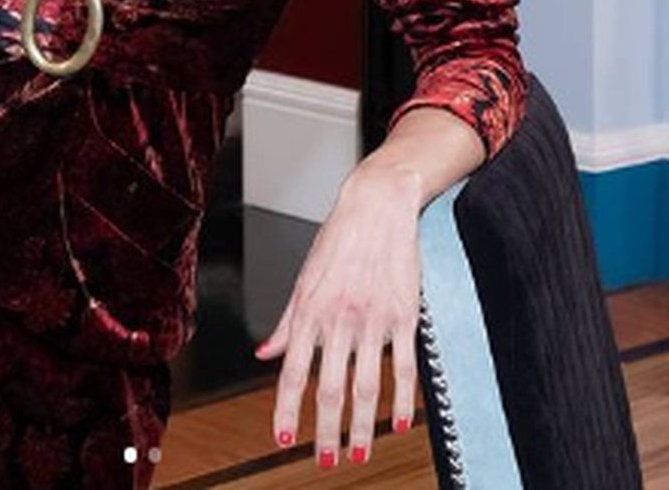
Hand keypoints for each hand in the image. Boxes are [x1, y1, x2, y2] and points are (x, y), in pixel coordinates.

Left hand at [253, 162, 421, 466]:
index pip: (293, 370)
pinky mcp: (403, 317)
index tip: (283, 438)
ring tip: (359, 453)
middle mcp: (337, 318)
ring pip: (365, 386)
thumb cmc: (337, 240)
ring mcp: (372, 319)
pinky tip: (397, 424)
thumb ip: (286, 321)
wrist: (376, 207)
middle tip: (326, 462)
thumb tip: (263, 353)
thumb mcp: (303, 278)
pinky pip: (405, 368)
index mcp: (308, 309)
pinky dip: (401, 401)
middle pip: (329, 387)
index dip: (287, 408)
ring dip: (362, 427)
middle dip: (325, 432)